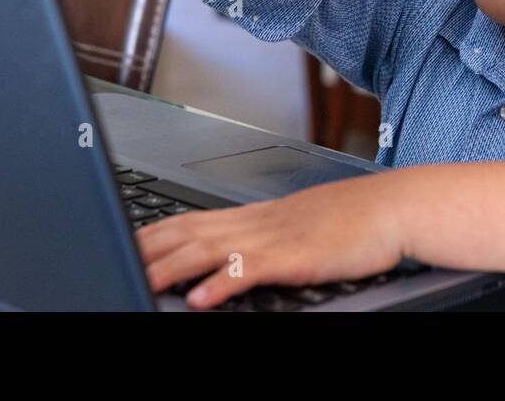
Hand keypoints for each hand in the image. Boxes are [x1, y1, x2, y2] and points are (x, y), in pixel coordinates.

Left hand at [136, 170, 407, 308]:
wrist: (392, 207)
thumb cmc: (349, 221)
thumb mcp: (294, 229)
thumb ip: (258, 242)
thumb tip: (225, 262)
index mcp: (253, 216)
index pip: (189, 220)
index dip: (151, 231)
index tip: (121, 241)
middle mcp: (256, 222)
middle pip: (188, 232)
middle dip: (147, 248)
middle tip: (112, 258)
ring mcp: (274, 236)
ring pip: (210, 249)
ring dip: (171, 267)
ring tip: (140, 280)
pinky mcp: (296, 256)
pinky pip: (251, 268)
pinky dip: (222, 281)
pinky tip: (201, 297)